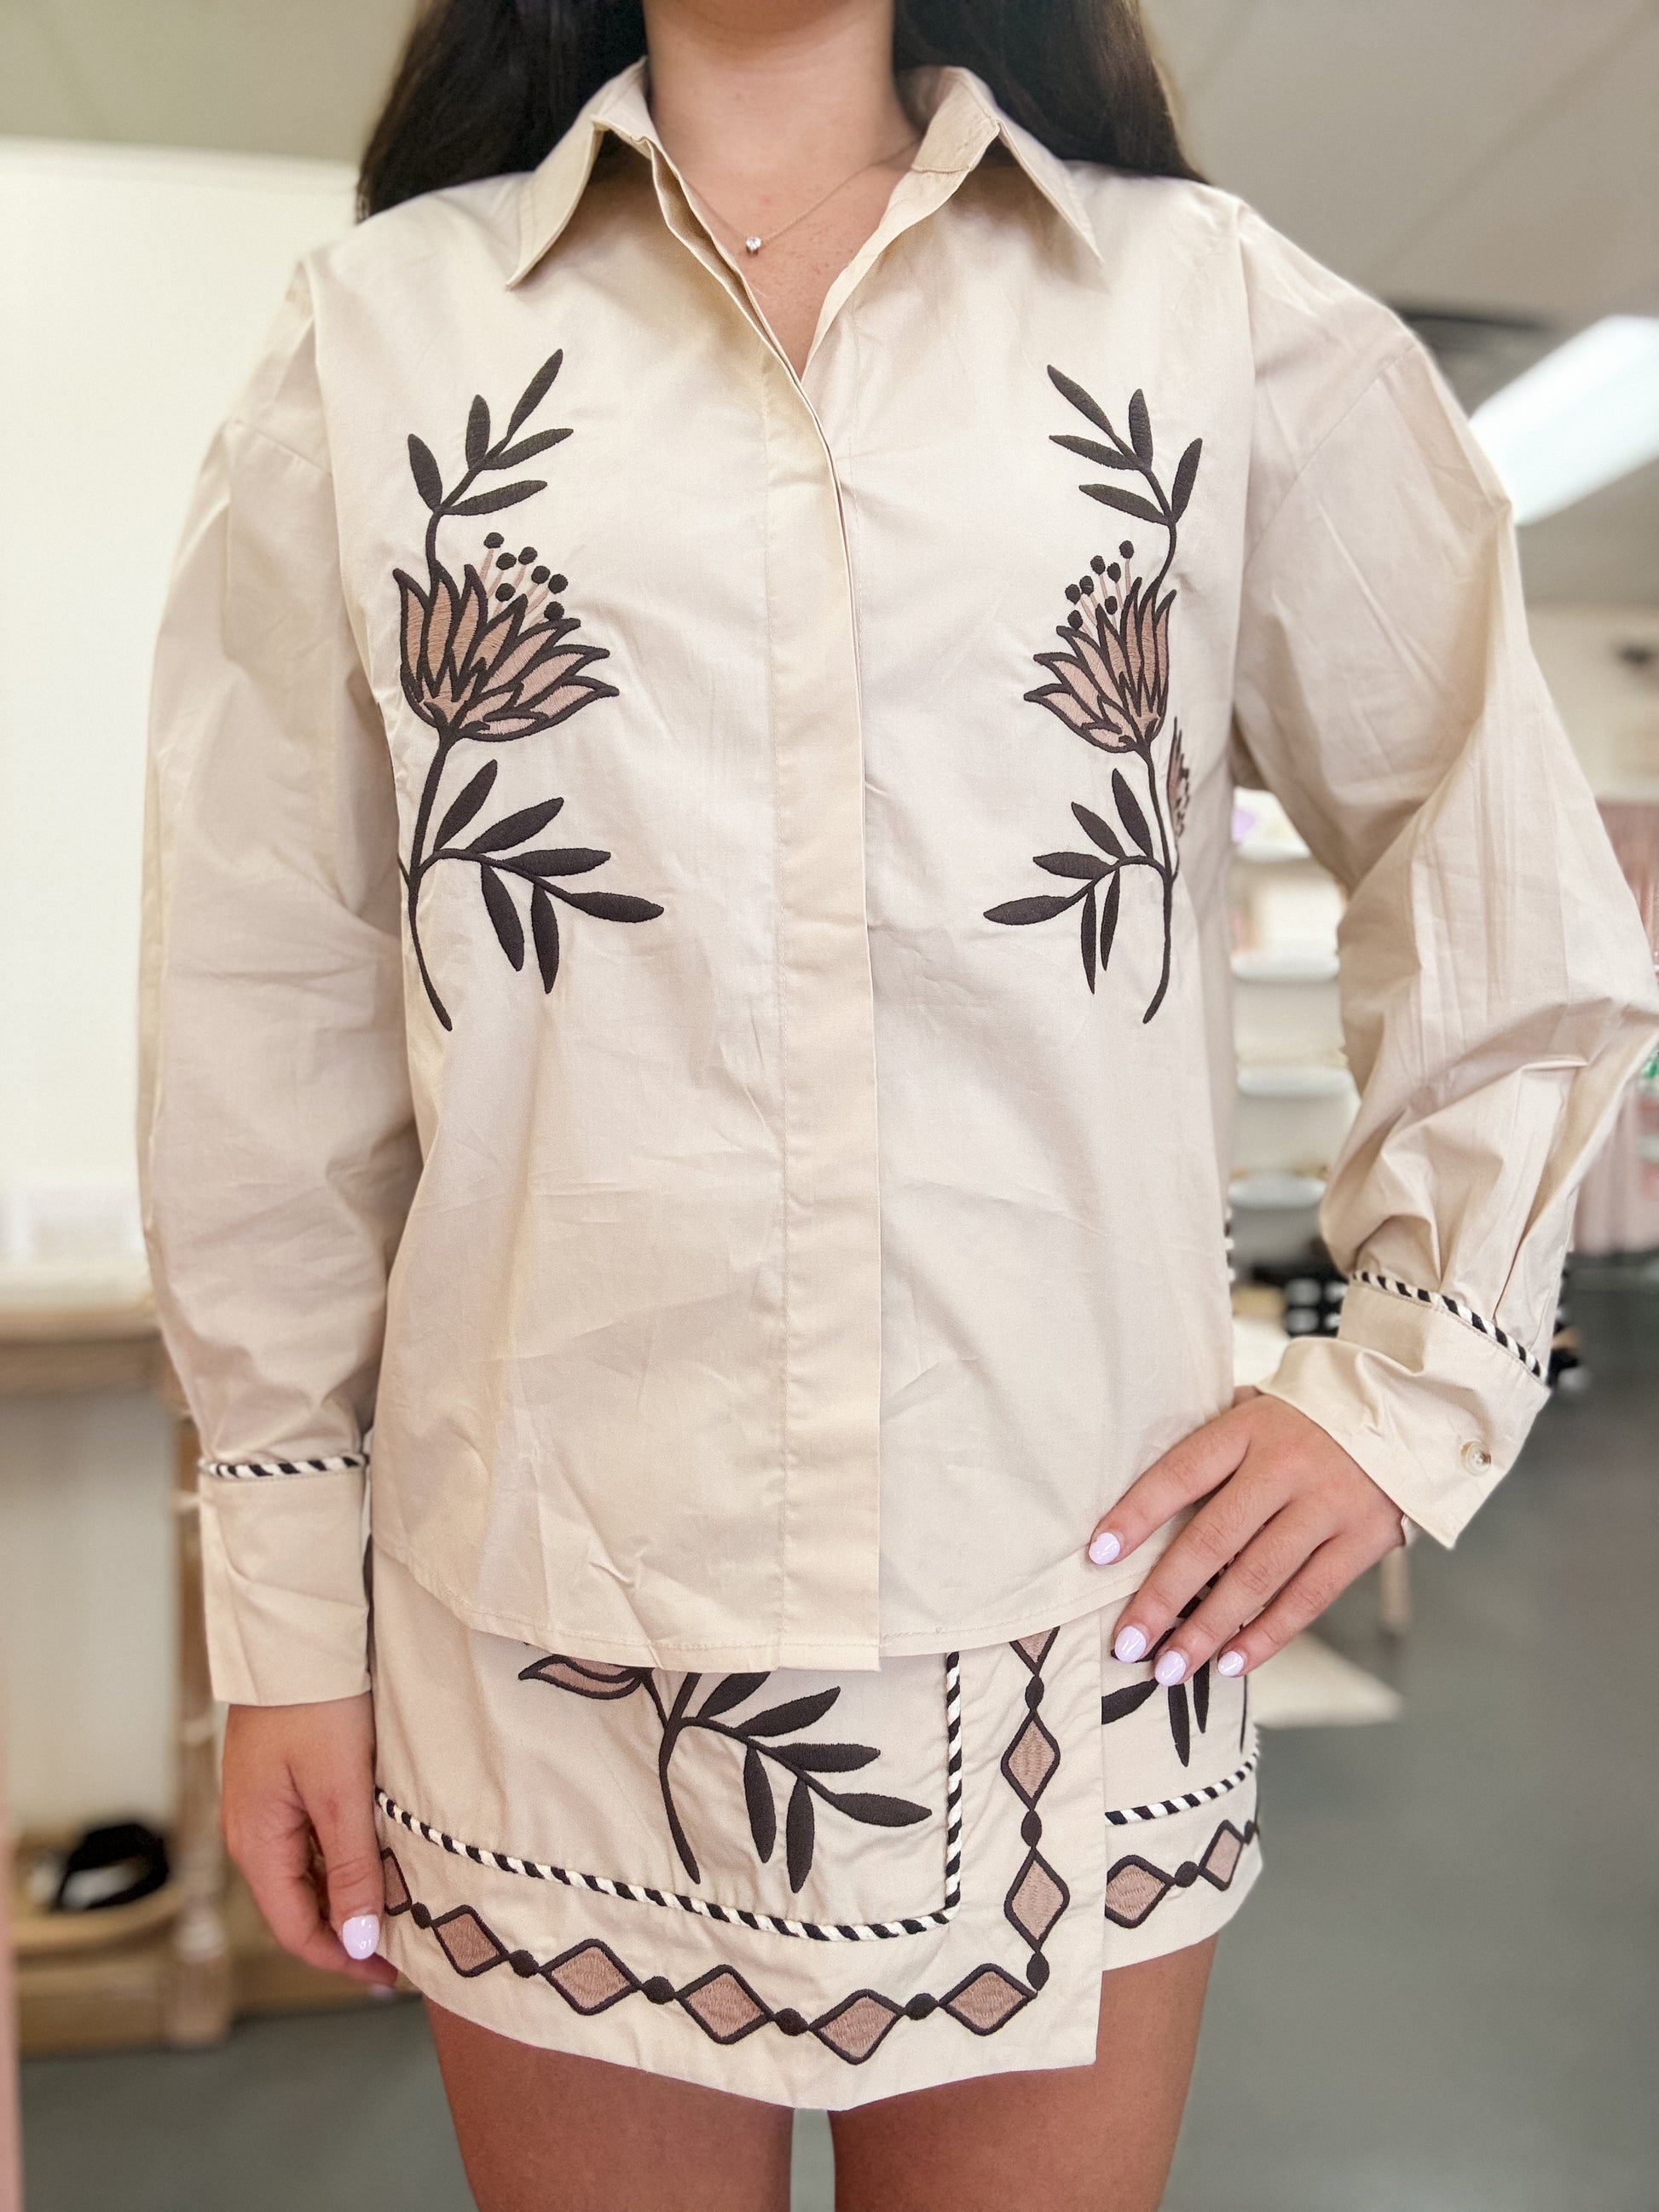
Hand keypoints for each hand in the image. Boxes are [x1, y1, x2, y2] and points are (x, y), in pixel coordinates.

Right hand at [221, 1692, 395, 1988]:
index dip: (343, 1959)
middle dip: (349, 1932)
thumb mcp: (340, 1793)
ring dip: (347, 1895)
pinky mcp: (281, 1782)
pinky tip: (378, 1855)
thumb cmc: (316, 1706)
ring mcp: (264, 1807)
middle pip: (299, 1906)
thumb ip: (350, 1869)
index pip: (296, 1930)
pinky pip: (309, 1839)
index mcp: (257, 1844)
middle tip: (405, 1946)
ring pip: (306, 1873)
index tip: (392, 1975)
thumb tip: (359, 1941)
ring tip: (400, 1905)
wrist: (295, 1636)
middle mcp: (252, 1833)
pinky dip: (342, 1858)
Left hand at [1086, 1390, 1404, 1681]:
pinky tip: (1230, 1663)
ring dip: (1208, 1630)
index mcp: (1247, 1429)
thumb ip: (1210, 1444)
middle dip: (1164, 1596)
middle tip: (1128, 1642)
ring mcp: (1326, 1505)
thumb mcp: (1255, 1410)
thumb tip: (1143, 1497)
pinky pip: (1308, 1598)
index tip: (1098, 1554)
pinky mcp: (1362, 1540)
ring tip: (1170, 1668)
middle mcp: (1285, 1467)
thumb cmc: (1305, 1420)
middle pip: (1214, 1538)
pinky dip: (1266, 1635)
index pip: (1180, 1473)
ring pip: (1258, 1578)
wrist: (1402, 1414)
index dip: (1137, 1514)